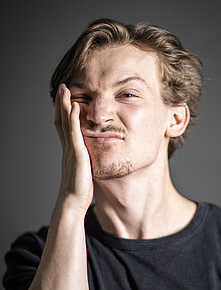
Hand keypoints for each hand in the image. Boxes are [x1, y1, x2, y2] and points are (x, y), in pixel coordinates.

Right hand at [54, 83, 92, 211]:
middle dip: (61, 103)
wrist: (73, 200)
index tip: (65, 99)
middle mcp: (67, 147)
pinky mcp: (77, 154)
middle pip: (61, 120)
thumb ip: (85, 159)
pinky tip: (75, 107)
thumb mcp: (83, 169)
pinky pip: (74, 133)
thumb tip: (90, 156)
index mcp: (69, 150)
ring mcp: (71, 150)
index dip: (63, 112)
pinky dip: (73, 119)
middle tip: (62, 88)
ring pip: (65, 123)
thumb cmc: (80, 188)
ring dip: (65, 105)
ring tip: (65, 90)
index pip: (64, 127)